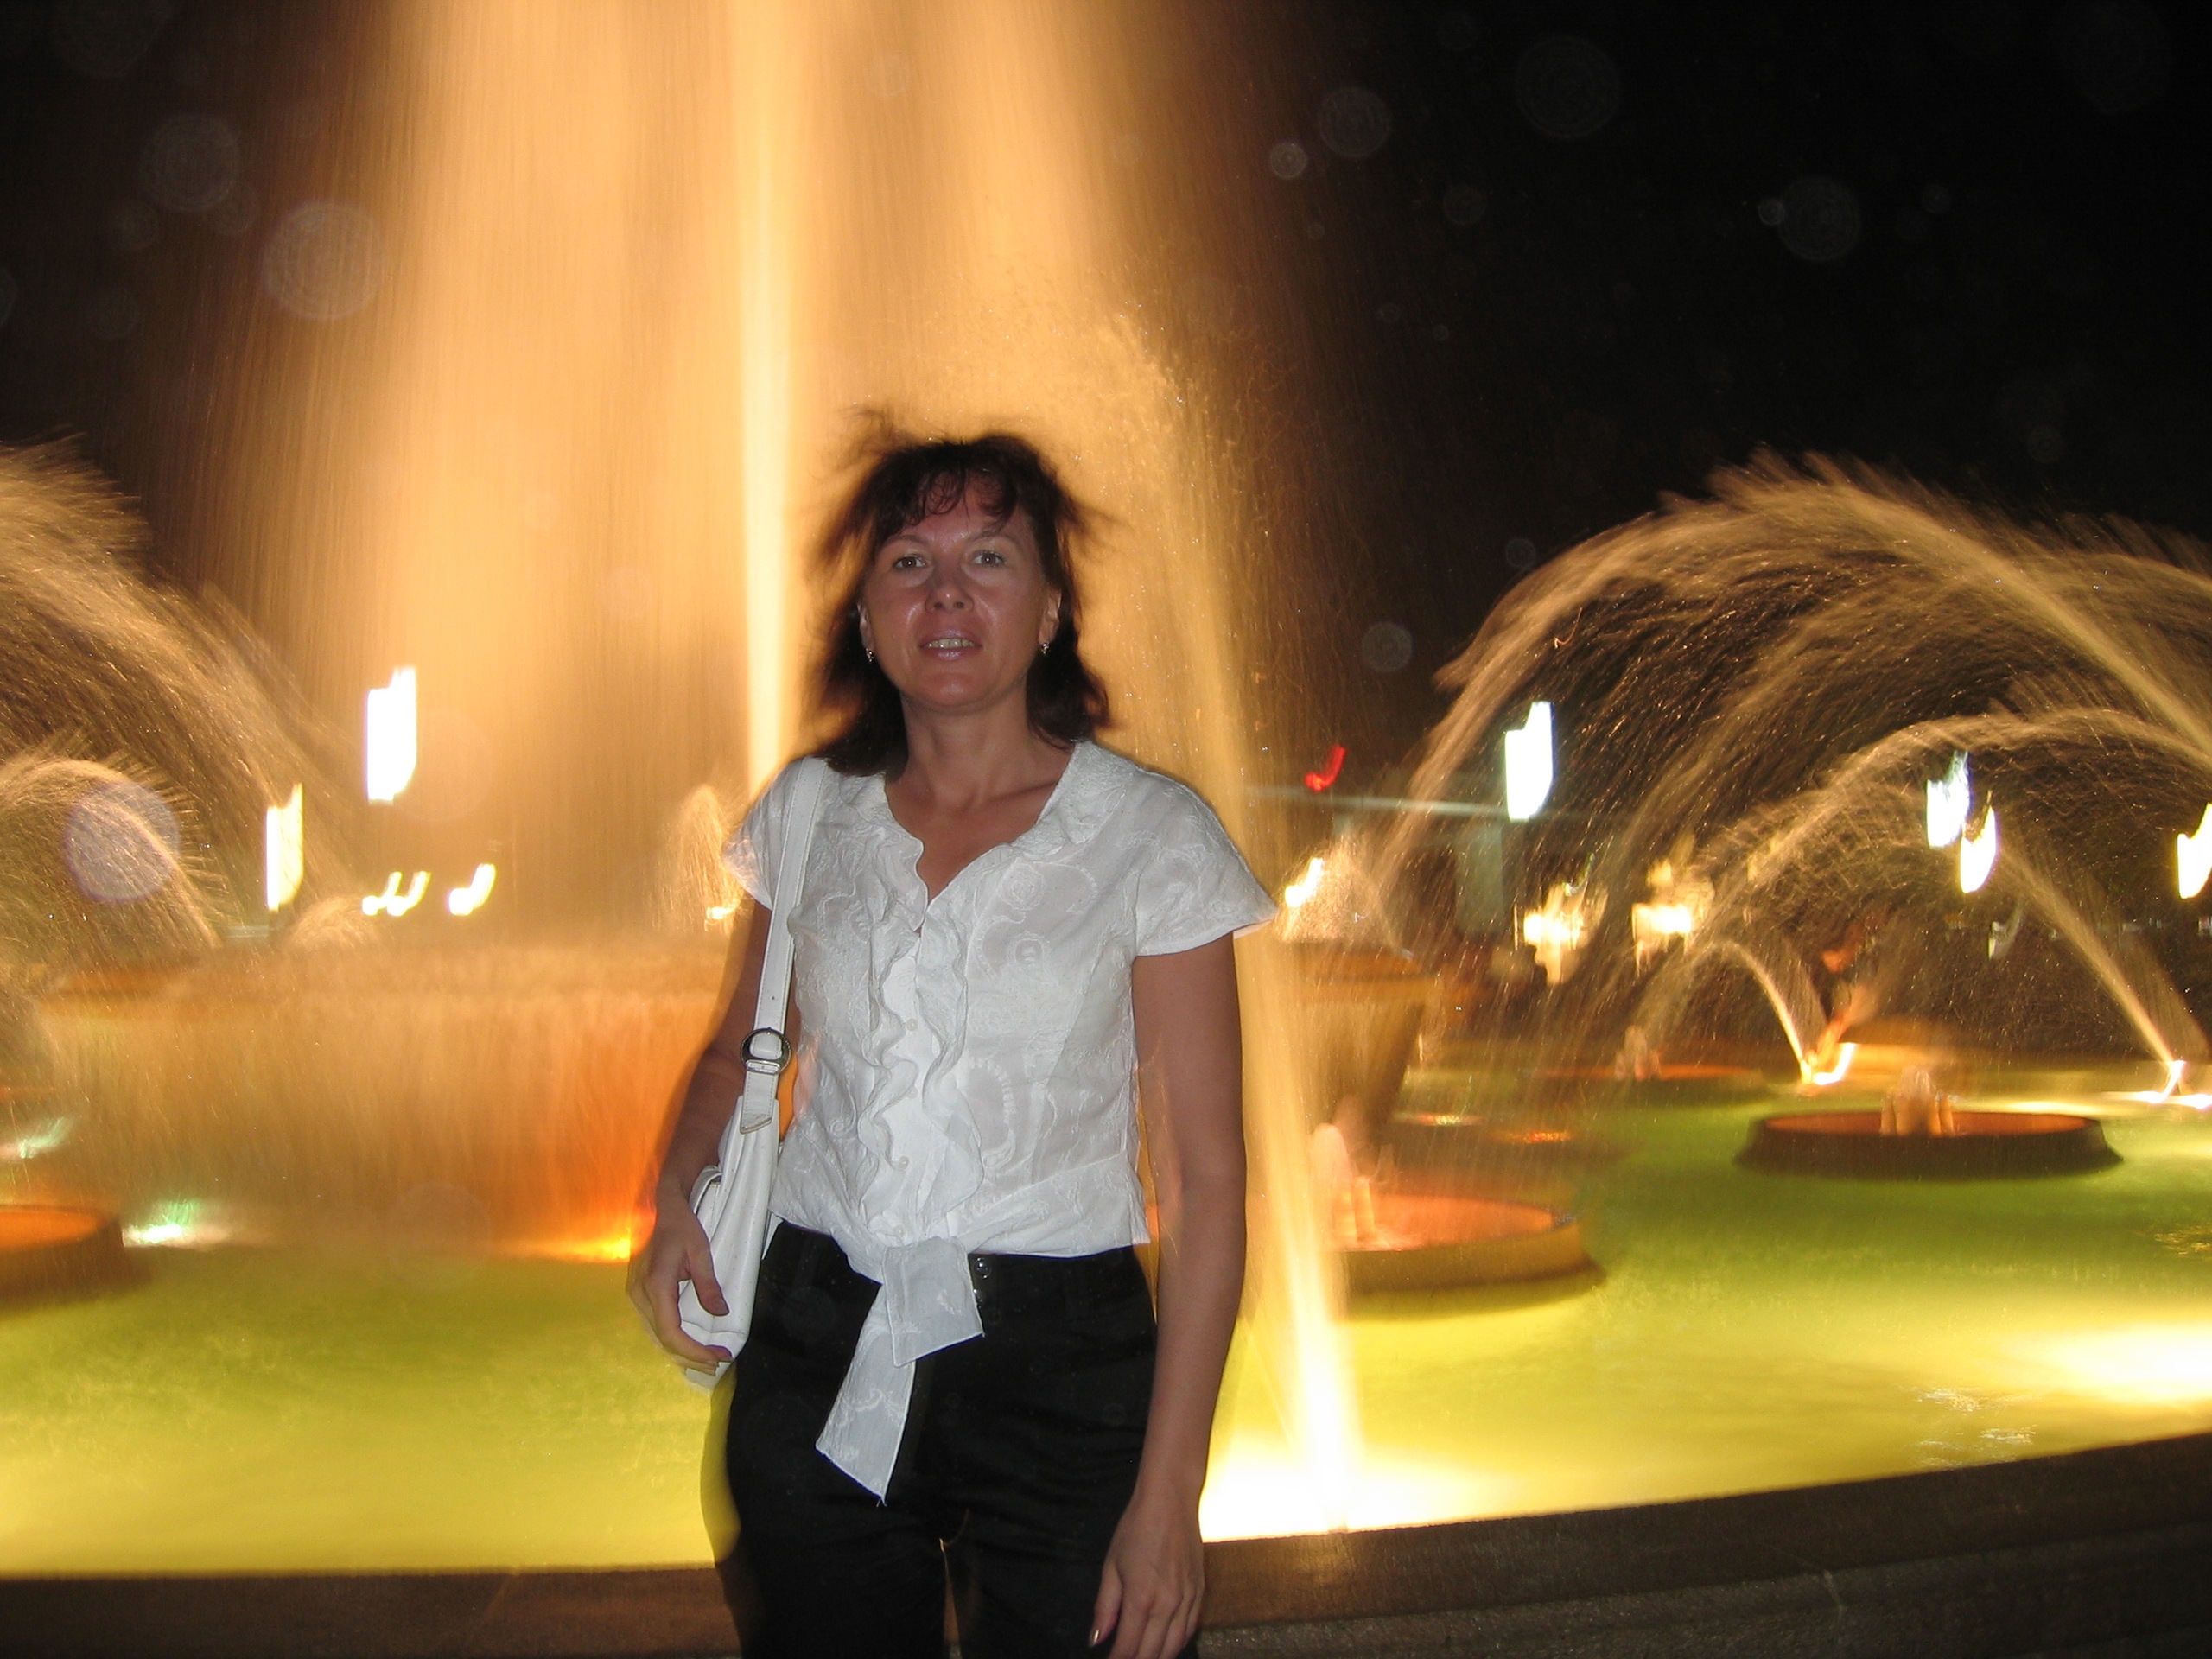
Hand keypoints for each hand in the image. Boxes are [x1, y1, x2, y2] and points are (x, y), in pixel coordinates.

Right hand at [624, 1200, 734, 1369]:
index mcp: (656, 1284)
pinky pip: (654, 1324)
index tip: (717, 1357)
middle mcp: (640, 1294)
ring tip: (706, 1359)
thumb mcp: (701, 1251)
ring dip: (681, 1350)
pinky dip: (672, 1338)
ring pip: (656, 1335)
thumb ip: (708, 1284)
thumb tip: (720, 1313)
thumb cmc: (681, 1225)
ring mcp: (635, 1295)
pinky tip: (688, 1344)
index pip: (671, 1331)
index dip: (693, 1350)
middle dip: (690, 1356)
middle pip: (662, 1339)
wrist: (659, 1207)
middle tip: (718, 1362)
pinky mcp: (639, 1293)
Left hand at [1091, 1485, 1202, 1658]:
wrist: (1170, 1499)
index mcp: (1141, 1597)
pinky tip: (1168, 1647)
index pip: (1128, 1647)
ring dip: (1159, 1658)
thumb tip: (1097, 1639)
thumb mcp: (1111, 1565)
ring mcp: (1188, 1599)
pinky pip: (1191, 1629)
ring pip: (1175, 1646)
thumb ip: (1105, 1607)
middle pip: (1153, 1653)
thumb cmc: (1136, 1527)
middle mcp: (1168, 1604)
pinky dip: (1178, 1644)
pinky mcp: (1200, 1591)